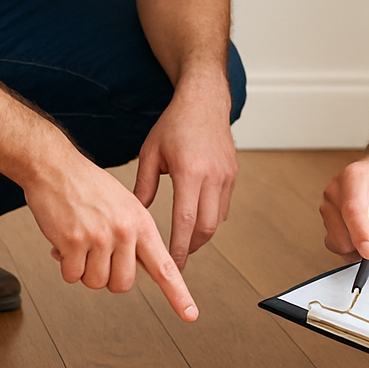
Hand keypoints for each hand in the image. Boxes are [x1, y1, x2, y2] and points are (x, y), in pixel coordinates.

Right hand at [23, 154, 198, 320]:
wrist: (55, 167)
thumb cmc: (89, 187)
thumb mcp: (125, 205)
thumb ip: (134, 237)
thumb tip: (137, 270)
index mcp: (141, 223)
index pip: (164, 266)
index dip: (177, 294)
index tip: (191, 314)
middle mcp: (124, 232)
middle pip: (123, 284)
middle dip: (108, 277)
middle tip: (97, 255)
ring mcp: (99, 237)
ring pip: (95, 283)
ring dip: (84, 271)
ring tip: (80, 243)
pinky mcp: (73, 242)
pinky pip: (72, 276)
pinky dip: (66, 267)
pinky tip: (64, 243)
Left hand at [132, 84, 237, 269]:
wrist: (204, 101)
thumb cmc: (175, 124)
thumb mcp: (151, 152)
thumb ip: (143, 185)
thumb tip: (136, 214)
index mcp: (189, 172)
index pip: (186, 221)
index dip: (179, 248)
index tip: (173, 266)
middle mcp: (212, 177)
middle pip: (206, 228)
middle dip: (191, 248)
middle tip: (177, 258)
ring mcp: (226, 176)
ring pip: (217, 220)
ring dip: (201, 235)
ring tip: (184, 241)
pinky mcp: (232, 174)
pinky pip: (223, 206)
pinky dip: (210, 218)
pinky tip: (196, 219)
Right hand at [321, 154, 368, 265]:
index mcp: (355, 177)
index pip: (352, 210)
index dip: (360, 235)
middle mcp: (336, 189)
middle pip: (341, 233)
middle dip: (364, 246)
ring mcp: (329, 203)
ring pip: (337, 242)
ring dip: (358, 248)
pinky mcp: (328, 216)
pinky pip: (335, 243)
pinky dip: (352, 247)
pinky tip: (366, 236)